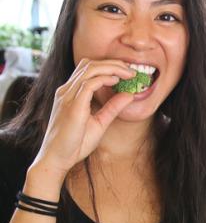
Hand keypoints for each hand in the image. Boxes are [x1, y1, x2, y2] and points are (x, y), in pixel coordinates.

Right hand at [32, 59, 135, 178]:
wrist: (57, 159)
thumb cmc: (74, 144)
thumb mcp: (100, 123)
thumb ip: (112, 108)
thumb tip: (129, 95)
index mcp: (70, 93)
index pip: (88, 69)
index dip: (108, 66)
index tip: (127, 73)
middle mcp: (66, 91)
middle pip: (89, 64)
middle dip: (113, 63)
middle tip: (132, 70)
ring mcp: (67, 96)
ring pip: (90, 70)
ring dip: (112, 68)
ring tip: (128, 74)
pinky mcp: (72, 106)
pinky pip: (88, 84)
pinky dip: (104, 79)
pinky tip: (116, 81)